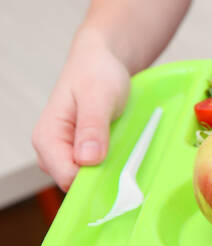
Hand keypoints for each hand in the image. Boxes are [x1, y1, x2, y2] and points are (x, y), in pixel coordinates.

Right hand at [32, 36, 129, 190]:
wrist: (101, 62)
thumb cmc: (96, 74)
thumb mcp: (98, 96)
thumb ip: (92, 126)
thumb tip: (86, 159)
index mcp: (47, 139)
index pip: (67, 178)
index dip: (94, 181)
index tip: (122, 174)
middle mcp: (53, 151)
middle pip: (78, 183)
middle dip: (105, 176)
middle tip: (130, 159)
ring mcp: (68, 153)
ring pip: (90, 178)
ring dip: (112, 169)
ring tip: (128, 148)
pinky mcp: (83, 153)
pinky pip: (99, 169)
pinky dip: (114, 163)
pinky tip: (126, 149)